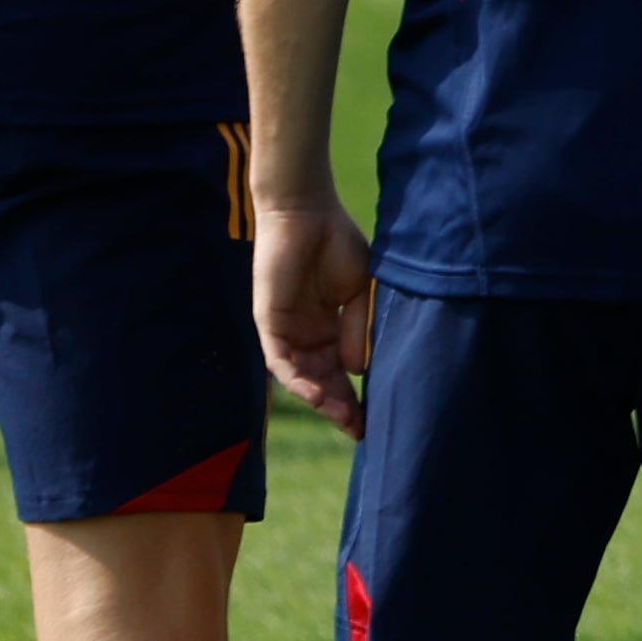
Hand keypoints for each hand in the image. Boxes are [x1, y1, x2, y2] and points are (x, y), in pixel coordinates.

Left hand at [255, 191, 377, 436]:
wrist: (308, 211)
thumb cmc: (337, 242)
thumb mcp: (360, 291)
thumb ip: (357, 329)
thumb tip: (357, 370)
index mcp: (329, 328)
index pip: (341, 372)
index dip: (355, 397)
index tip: (373, 420)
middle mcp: (306, 334)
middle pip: (321, 381)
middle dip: (340, 407)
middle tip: (360, 428)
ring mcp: (286, 330)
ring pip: (301, 377)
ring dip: (320, 400)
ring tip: (342, 418)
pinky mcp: (268, 322)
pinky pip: (280, 360)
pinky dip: (296, 380)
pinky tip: (316, 394)